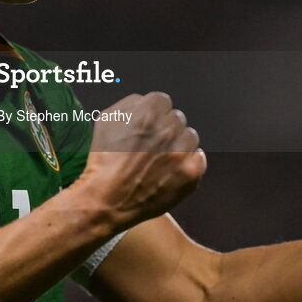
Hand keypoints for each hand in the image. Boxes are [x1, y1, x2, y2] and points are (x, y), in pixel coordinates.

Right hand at [76, 92, 205, 229]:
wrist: (108, 201)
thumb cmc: (103, 162)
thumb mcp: (105, 122)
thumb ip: (129, 104)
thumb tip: (145, 102)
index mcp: (145, 116)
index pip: (162, 100)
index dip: (153, 111)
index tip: (148, 123)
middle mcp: (166, 132)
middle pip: (176, 118)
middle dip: (164, 128)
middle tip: (151, 144)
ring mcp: (180, 154)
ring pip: (190, 136)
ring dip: (178, 143)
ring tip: (161, 158)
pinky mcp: (190, 174)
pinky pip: (199, 157)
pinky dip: (187, 162)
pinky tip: (171, 169)